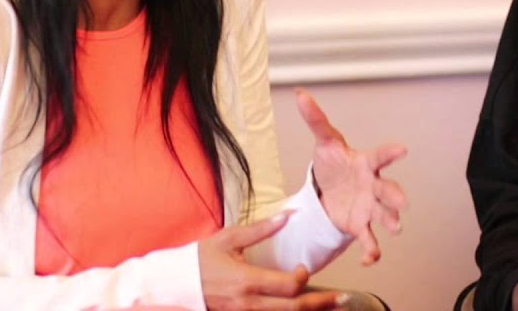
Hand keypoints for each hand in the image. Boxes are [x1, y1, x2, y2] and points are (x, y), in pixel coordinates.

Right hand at [198, 212, 349, 309]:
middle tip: (344, 299)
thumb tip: (287, 215)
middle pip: (293, 308)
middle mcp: (248, 302)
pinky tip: (303, 309)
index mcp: (247, 280)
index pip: (288, 286)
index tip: (303, 268)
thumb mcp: (228, 238)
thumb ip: (261, 229)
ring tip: (331, 306)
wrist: (173, 285)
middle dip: (321, 303)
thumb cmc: (199, 259)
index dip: (303, 277)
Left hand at [295, 88, 407, 264]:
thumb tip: (301, 95)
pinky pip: (369, 239)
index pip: (380, 156)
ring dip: (390, 222)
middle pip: (387, 190)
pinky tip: (369, 260)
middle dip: (395, 197)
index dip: (390, 153)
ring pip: (383, 215)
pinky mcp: (360, 225)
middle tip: (403, 204)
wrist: (328, 190)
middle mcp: (372, 185)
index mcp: (366, 163)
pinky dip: (372, 250)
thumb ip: (315, 120)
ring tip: (394, 229)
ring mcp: (369, 207)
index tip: (403, 149)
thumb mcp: (324, 142)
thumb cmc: (334, 163)